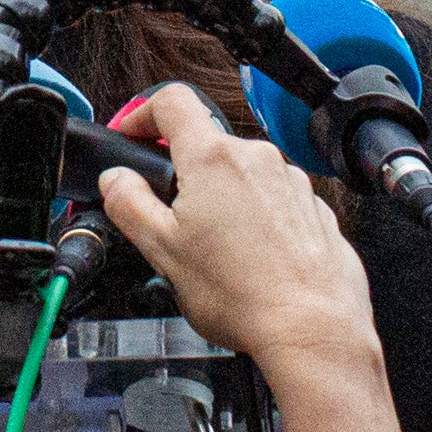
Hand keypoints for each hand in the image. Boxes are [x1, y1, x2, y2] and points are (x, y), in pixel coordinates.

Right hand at [98, 85, 411, 431]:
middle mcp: (258, 158)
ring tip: (216, 252)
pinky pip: (275, 201)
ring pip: (244, 175)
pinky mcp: (315, 210)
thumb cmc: (242, 294)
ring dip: (224, 199)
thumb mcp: (162, 251)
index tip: (132, 136)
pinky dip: (258, 220)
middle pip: (208, 145)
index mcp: (214, 159)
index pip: (171, 102)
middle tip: (171, 219)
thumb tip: (116, 179)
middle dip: (185, 174)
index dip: (142, 113)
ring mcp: (292, 182)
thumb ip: (129, 203)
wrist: (312, 329)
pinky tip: (252, 261)